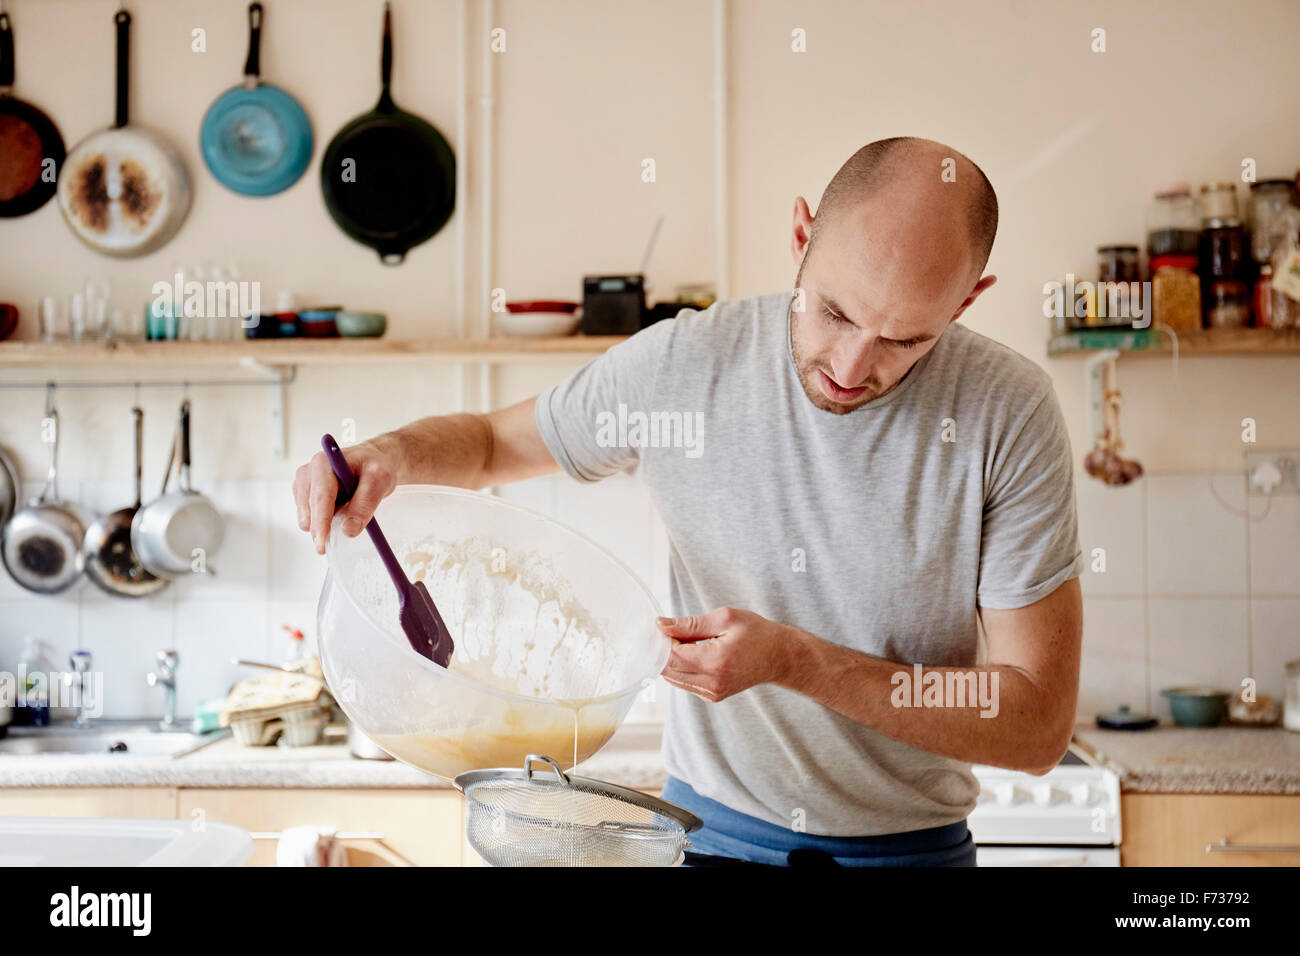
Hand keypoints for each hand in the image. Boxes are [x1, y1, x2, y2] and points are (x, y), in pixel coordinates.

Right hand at [292, 441, 396, 554]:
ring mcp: (304, 483)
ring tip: (346, 512)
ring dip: (323, 523)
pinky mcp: (303, 494)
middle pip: (309, 508)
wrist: (370, 463)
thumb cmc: (374, 466)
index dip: (321, 520)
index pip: (320, 496)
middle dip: (319, 529)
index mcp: (325, 463)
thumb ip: (365, 503)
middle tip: (328, 547)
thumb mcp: (379, 480)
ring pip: (306, 516)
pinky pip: (309, 516)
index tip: (322, 541)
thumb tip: (349, 530)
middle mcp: (309, 471)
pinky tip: (337, 511)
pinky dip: (322, 521)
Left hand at [655, 607, 800, 702]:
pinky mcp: (712, 696)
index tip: (658, 628)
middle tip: (670, 631)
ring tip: (687, 640)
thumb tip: (660, 625)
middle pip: (668, 670)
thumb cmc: (755, 633)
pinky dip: (682, 667)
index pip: (670, 658)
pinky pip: (684, 682)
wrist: (779, 656)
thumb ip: (688, 624)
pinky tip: (694, 652)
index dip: (659, 642)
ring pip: (673, 678)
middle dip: (663, 651)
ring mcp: (712, 693)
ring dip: (672, 659)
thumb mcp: (723, 619)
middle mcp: (711, 683)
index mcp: (714, 662)